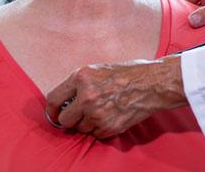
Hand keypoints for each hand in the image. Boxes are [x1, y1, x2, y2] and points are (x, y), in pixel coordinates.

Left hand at [45, 55, 185, 137]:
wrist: (152, 83)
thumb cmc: (128, 73)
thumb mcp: (98, 70)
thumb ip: (80, 84)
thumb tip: (65, 100)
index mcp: (81, 77)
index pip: (53, 99)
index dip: (52, 109)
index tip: (54, 113)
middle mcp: (86, 96)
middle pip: (64, 119)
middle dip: (71, 118)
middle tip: (80, 114)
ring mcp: (97, 114)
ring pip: (81, 128)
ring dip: (87, 123)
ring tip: (102, 110)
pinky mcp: (109, 127)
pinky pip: (96, 134)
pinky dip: (101, 128)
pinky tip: (112, 115)